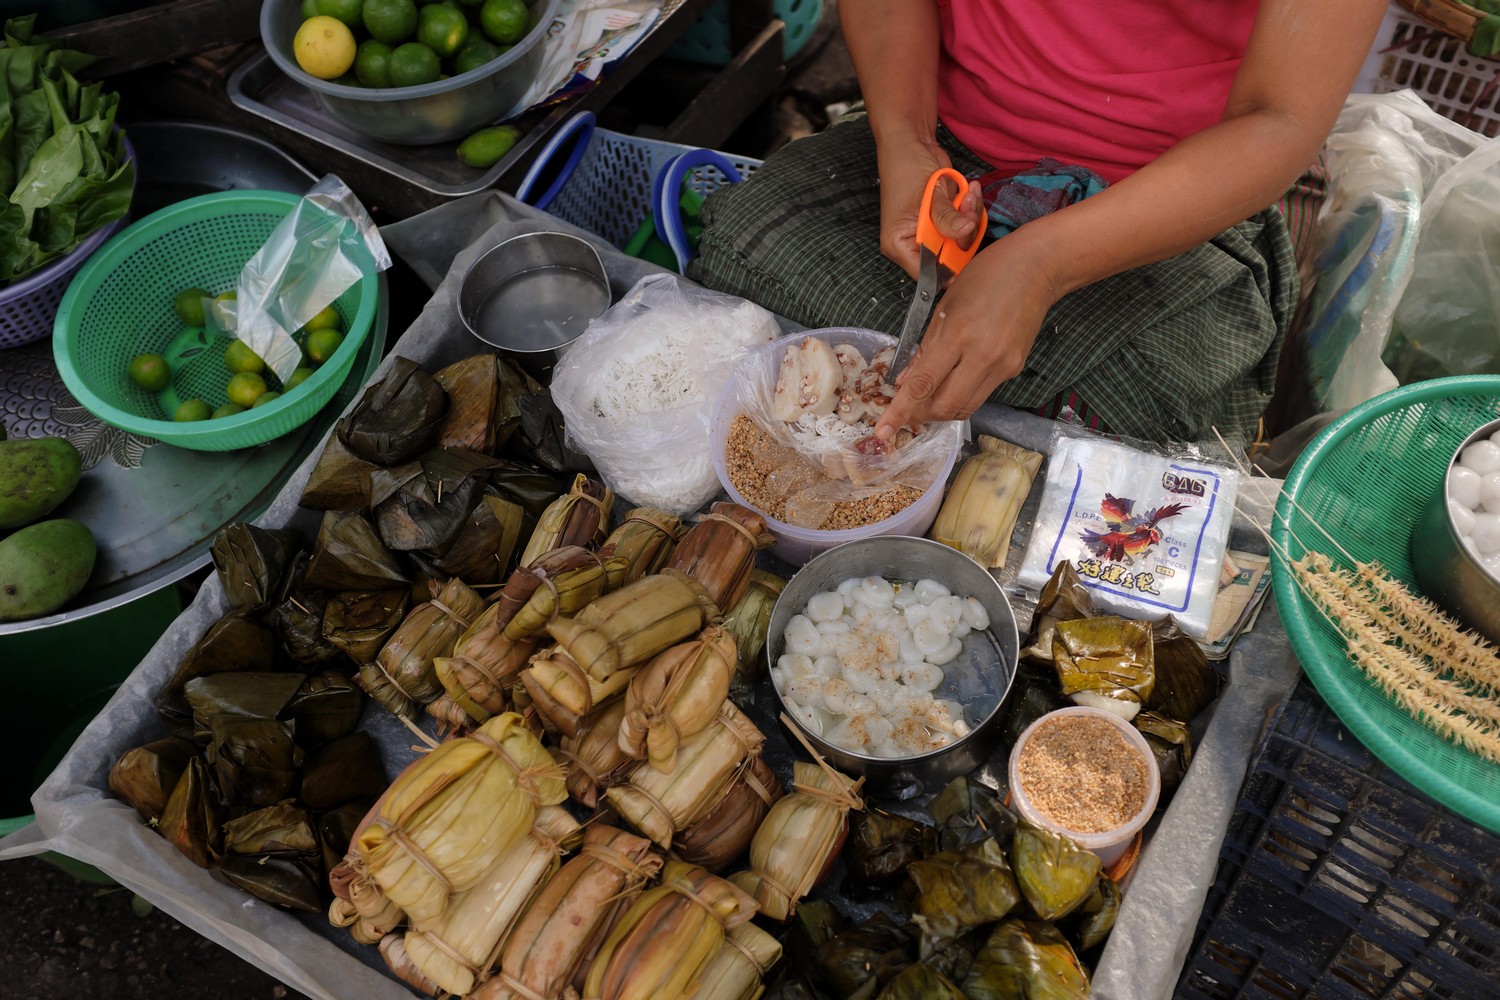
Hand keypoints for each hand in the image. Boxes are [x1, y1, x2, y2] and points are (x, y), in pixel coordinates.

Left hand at [875, 239, 1058, 436]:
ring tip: (928, 399)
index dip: (900, 411)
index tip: (884, 431)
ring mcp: (1002, 366)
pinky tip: (956, 379)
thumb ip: (925, 346)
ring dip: (942, 409)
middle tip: (907, 411)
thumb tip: (906, 380)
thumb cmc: (985, 276)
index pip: (923, 384)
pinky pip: (982, 392)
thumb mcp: (944, 305)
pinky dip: (962, 393)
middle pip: (946, 406)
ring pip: (966, 407)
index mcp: (958, 335)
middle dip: (921, 415)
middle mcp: (983, 356)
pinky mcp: (1014, 369)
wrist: (1035, 269)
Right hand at [877, 144, 983, 279]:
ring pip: (962, 241)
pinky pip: (965, 226)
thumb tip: (965, 232)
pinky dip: (971, 210)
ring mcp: (932, 233)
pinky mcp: (944, 222)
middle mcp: (914, 244)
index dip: (949, 268)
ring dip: (971, 217)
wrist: (912, 144)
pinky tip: (969, 192)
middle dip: (964, 234)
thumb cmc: (907, 168)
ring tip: (968, 194)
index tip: (965, 247)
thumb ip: (946, 218)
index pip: (926, 273)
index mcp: (900, 245)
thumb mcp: (928, 195)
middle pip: (949, 258)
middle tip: (966, 207)